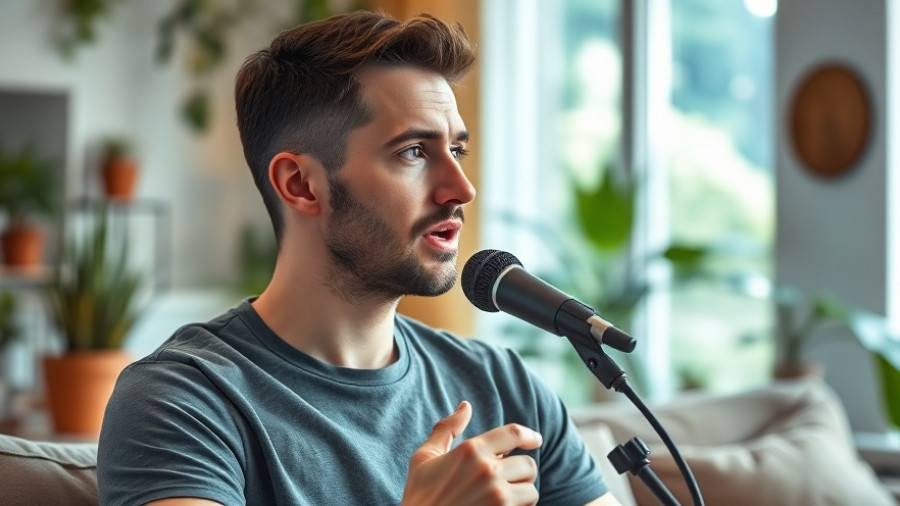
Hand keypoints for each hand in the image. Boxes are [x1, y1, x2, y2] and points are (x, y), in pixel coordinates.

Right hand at [401, 401, 543, 505]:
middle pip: (528, 465)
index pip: (513, 434)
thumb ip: (447, 428)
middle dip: (521, 471)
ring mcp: (497, 497)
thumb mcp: (424, 457)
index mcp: (471, 450)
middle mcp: (487, 471)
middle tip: (507, 478)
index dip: (529, 435)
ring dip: (522, 493)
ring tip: (503, 496)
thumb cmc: (419, 495)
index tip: (536, 440)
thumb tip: (465, 406)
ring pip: (531, 490)